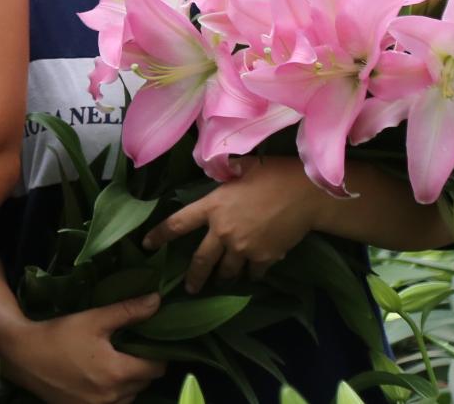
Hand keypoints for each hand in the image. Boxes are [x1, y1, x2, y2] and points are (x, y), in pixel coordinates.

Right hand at [0, 295, 165, 403]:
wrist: (23, 355)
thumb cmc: (59, 334)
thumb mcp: (94, 319)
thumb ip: (128, 311)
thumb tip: (157, 300)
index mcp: (118, 373)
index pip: (157, 369)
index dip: (157, 354)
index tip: (147, 341)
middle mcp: (112, 397)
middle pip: (143, 383)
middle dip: (141, 366)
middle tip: (129, 347)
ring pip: (128, 396)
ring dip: (127, 382)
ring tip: (113, 361)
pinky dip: (111, 393)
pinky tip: (98, 376)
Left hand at [142, 156, 321, 291]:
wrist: (306, 195)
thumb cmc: (274, 174)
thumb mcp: (244, 166)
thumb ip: (226, 172)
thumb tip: (217, 167)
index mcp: (213, 206)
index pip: (178, 223)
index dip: (160, 235)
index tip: (147, 245)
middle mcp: (223, 231)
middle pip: (200, 261)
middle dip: (194, 278)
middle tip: (190, 289)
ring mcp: (243, 248)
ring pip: (227, 271)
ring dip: (224, 277)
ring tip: (224, 280)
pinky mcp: (264, 259)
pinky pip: (253, 273)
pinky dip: (253, 273)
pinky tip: (255, 271)